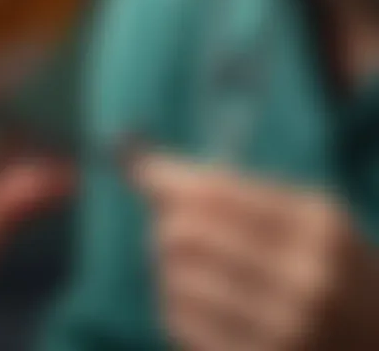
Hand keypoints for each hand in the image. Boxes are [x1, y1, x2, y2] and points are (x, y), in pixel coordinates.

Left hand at [132, 155, 378, 350]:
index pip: (215, 191)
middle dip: (168, 225)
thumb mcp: (302, 220)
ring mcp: (285, 330)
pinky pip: (180, 321)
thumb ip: (229, 190)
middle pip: (187, 232)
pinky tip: (198, 303)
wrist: (374, 345)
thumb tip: (141, 163)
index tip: (147, 175)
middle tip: (174, 230)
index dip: (169, 180)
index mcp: (317, 227)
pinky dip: (175, 304)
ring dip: (170, 267)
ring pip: (177, 278)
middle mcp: (306, 279)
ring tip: (189, 268)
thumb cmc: (326, 267)